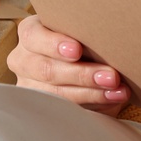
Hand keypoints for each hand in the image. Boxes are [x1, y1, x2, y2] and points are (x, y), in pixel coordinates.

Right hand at [5, 13, 129, 114]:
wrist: (79, 61)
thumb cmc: (80, 39)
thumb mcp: (78, 30)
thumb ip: (84, 32)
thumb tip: (110, 38)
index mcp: (29, 34)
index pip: (33, 37)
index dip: (54, 44)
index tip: (77, 50)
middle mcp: (23, 60)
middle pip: (47, 70)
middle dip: (82, 74)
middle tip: (111, 76)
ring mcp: (29, 87)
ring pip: (56, 94)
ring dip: (91, 93)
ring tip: (117, 91)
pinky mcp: (40, 108)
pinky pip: (65, 111)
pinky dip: (93, 105)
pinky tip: (111, 100)